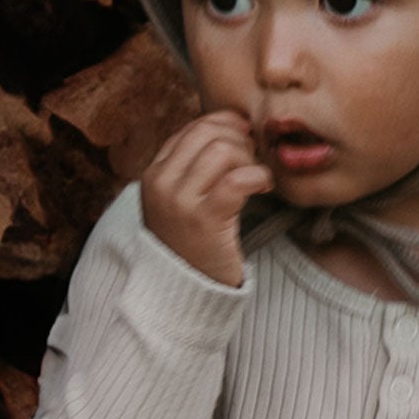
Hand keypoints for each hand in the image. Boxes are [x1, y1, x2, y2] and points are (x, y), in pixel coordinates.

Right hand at [140, 109, 272, 287]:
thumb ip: (194, 168)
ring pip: (222, 151)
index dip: (223, 125)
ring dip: (249, 158)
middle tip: (253, 158)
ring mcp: (180, 201)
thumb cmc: (192, 245)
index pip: (192, 129)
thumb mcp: (180, 201)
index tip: (243, 136)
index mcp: (153, 175)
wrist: (183, 293)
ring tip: (256, 176)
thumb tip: (233, 126)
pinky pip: (238, 180)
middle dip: (239, 139)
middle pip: (207, 133)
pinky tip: (264, 186)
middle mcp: (161, 184)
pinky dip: (258, 176)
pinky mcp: (205, 220)